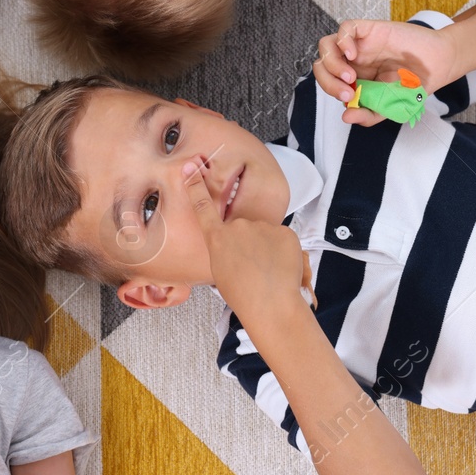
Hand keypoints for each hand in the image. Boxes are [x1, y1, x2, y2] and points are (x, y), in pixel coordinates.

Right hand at [189, 158, 313, 320]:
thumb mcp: (220, 270)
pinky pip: (282, 238)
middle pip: (242, 228)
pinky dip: (283, 250)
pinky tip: (281, 267)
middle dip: (248, 242)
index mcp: (217, 238)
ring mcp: (262, 227)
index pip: (202, 206)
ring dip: (266, 248)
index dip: (196, 186)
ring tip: (267, 271)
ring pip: (264, 234)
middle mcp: (237, 227)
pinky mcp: (285, 231)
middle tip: (253, 267)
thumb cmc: (243, 295)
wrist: (271, 305)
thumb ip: (224, 248)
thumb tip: (235, 243)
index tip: (190, 169)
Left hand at [311, 18, 458, 125]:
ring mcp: (360, 44)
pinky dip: (342, 41)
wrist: (439, 64)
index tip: (349, 99)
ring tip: (349, 76)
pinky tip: (353, 55)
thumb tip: (345, 116)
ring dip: (331, 63)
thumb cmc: (414, 83)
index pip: (326, 79)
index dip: (330, 89)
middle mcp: (352, 60)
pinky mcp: (370, 30)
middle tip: (347, 91)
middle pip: (321, 64)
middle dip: (327, 81)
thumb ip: (368, 114)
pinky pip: (346, 28)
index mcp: (353, 77)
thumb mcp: (390, 107)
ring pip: (327, 45)